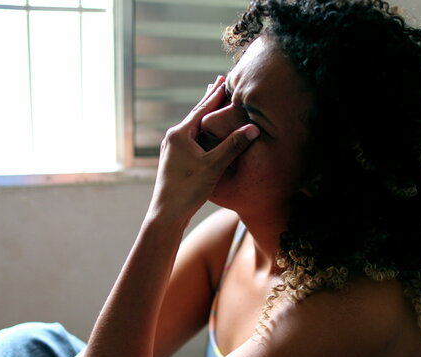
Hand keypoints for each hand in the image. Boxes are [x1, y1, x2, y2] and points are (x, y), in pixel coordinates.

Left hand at [147, 76, 259, 223]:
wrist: (167, 214)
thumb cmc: (188, 189)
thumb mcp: (214, 166)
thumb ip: (233, 145)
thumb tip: (253, 128)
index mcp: (180, 134)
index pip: (202, 108)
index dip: (216, 94)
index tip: (225, 79)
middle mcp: (173, 138)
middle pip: (195, 114)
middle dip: (209, 99)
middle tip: (218, 81)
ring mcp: (172, 149)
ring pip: (192, 126)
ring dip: (204, 114)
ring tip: (211, 100)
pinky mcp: (173, 160)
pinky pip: (190, 138)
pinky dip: (200, 129)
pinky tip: (203, 132)